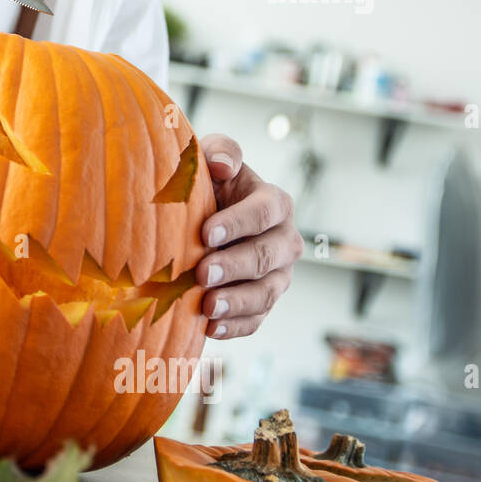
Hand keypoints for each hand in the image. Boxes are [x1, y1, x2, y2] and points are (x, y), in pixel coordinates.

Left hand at [196, 134, 303, 339]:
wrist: (196, 223)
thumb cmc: (205, 187)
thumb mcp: (209, 160)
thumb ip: (219, 151)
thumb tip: (222, 164)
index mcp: (275, 204)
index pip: (265, 212)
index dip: (239, 222)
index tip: (205, 232)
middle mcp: (284, 241)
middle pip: (267, 256)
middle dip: (234, 266)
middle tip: (202, 273)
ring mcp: (277, 276)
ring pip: (266, 292)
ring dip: (237, 302)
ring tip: (207, 307)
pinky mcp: (262, 303)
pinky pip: (256, 320)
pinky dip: (235, 327)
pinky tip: (211, 329)